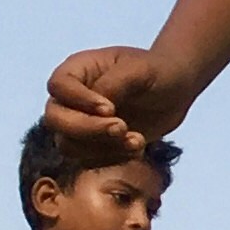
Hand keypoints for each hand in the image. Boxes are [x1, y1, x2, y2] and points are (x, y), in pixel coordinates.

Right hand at [48, 45, 198, 151]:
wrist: (174, 90)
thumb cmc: (156, 71)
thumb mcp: (140, 70)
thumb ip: (115, 83)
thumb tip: (98, 109)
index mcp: (77, 70)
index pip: (58, 86)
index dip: (79, 100)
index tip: (111, 108)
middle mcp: (70, 97)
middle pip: (55, 119)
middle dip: (88, 129)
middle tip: (123, 128)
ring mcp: (77, 122)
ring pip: (68, 145)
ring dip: (102, 148)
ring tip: (138, 141)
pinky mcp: (91, 143)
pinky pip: (87, 160)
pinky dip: (112, 159)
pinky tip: (137, 148)